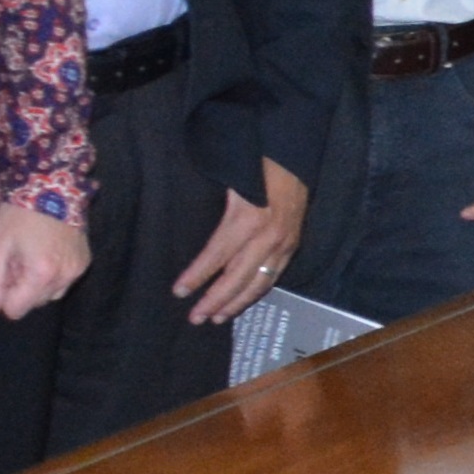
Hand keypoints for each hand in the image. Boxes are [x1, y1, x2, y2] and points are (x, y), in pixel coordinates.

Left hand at [0, 199, 89, 319]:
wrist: (53, 185)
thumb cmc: (19, 214)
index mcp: (40, 274)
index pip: (16, 310)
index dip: (5, 293)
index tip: (7, 270)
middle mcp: (64, 277)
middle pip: (33, 304)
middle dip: (22, 288)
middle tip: (19, 258)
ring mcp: (78, 270)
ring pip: (50, 295)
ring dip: (38, 283)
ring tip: (34, 254)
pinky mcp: (86, 262)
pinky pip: (64, 282)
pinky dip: (54, 274)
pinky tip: (49, 251)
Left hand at [178, 159, 310, 324]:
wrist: (295, 155)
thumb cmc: (255, 163)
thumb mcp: (229, 181)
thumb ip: (215, 210)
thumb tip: (186, 226)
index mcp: (247, 219)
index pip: (216, 256)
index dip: (197, 276)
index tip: (179, 291)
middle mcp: (267, 237)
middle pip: (237, 278)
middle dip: (215, 301)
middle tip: (195, 318)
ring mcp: (283, 243)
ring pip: (258, 283)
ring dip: (236, 303)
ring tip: (216, 318)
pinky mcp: (293, 245)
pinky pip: (274, 276)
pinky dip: (256, 291)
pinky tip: (242, 300)